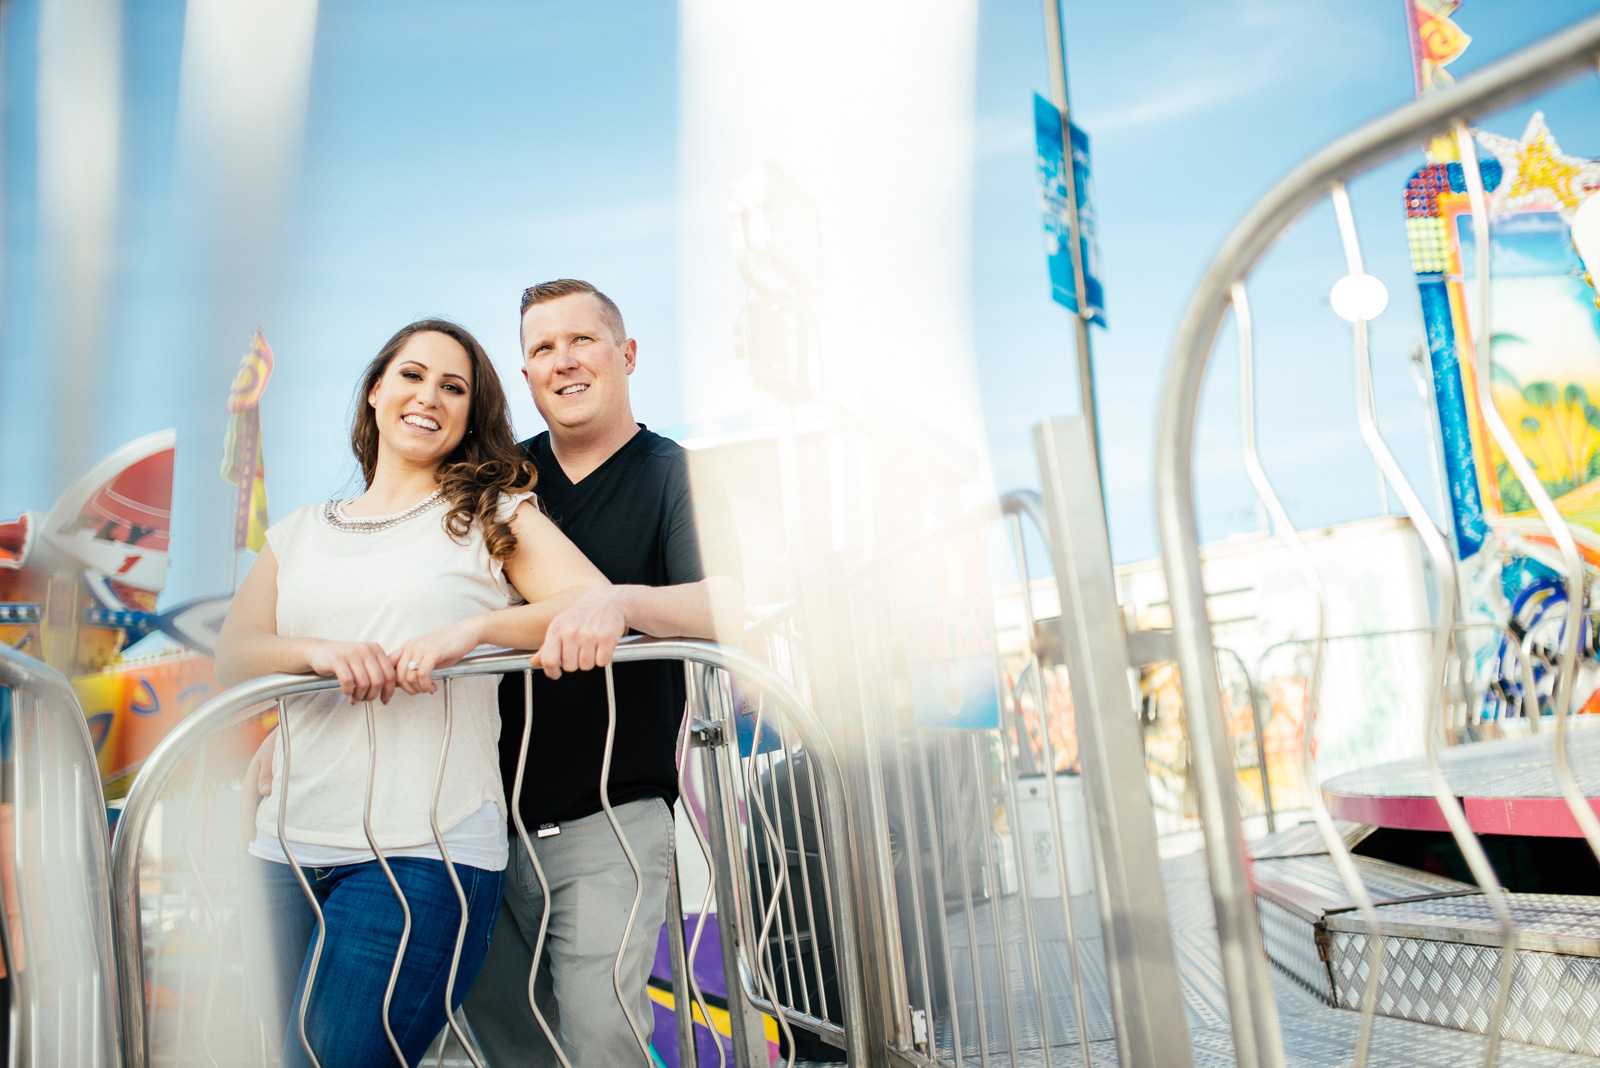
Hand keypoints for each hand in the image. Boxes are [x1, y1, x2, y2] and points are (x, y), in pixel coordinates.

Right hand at [237, 728, 276, 850]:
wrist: (292, 730)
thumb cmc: (282, 740)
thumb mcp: (273, 753)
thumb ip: (267, 771)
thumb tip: (264, 792)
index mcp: (252, 779)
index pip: (248, 807)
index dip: (246, 825)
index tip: (246, 843)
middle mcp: (257, 785)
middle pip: (250, 812)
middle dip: (246, 831)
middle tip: (243, 851)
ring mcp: (265, 787)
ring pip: (259, 810)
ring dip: (256, 826)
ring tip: (253, 845)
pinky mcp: (275, 787)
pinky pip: (269, 805)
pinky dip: (267, 817)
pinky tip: (269, 828)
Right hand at [305, 639, 396, 703]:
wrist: (319, 651)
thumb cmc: (344, 659)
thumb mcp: (364, 659)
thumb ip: (377, 670)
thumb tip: (390, 690)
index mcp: (376, 649)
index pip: (390, 674)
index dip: (389, 691)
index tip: (384, 700)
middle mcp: (366, 649)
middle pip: (378, 681)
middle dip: (372, 696)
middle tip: (365, 700)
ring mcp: (352, 654)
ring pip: (364, 684)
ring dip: (359, 696)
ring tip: (354, 699)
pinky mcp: (337, 660)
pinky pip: (348, 682)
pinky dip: (348, 692)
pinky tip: (346, 693)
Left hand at [391, 618, 485, 694]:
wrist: (467, 632)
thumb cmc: (450, 645)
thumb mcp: (427, 655)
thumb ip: (415, 666)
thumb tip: (405, 683)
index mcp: (407, 647)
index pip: (388, 666)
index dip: (388, 683)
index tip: (393, 694)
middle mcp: (411, 646)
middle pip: (398, 675)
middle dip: (407, 689)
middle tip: (418, 692)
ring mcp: (421, 648)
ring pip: (410, 677)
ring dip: (419, 689)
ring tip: (428, 689)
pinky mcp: (433, 652)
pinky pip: (423, 674)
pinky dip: (426, 685)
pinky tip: (432, 687)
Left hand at [536, 587, 627, 678]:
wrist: (607, 600)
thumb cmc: (581, 614)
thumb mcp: (560, 625)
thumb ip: (547, 647)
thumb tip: (534, 662)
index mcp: (557, 629)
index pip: (548, 660)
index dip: (551, 672)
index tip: (556, 674)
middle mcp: (571, 632)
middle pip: (570, 667)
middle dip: (576, 662)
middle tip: (581, 649)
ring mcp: (589, 635)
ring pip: (587, 666)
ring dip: (591, 659)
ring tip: (592, 644)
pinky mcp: (607, 638)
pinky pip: (602, 662)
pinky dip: (604, 657)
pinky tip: (602, 644)